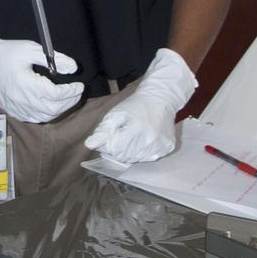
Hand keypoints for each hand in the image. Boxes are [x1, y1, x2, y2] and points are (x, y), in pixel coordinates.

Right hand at [0, 27, 83, 122]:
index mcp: (26, 83)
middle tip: (76, 93)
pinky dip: (46, 114)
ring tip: (66, 99)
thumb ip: (54, 59)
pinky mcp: (12, 111)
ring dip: (59, 110)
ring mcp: (15, 107)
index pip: (55, 94)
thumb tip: (73, 68)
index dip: (71, 92)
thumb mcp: (32, 49)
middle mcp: (21, 99)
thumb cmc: (7, 53)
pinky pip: (33, 119)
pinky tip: (50, 105)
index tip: (79, 85)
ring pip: (44, 117)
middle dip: (69, 102)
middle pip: (53, 109)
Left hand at [84, 48, 196, 164]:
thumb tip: (89, 144)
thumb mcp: (116, 113)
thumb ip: (104, 130)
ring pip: (137, 159)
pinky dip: (144, 152)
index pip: (114, 151)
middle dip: (118, 149)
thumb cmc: (135, 105)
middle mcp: (149, 141)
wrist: (160, 98)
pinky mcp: (167, 148)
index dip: (108, 145)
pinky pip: (150, 157)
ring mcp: (160, 146)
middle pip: (125, 157)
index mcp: (135, 131)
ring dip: (131, 152)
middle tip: (121, 136)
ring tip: (132, 136)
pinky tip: (143, 139)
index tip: (110, 136)